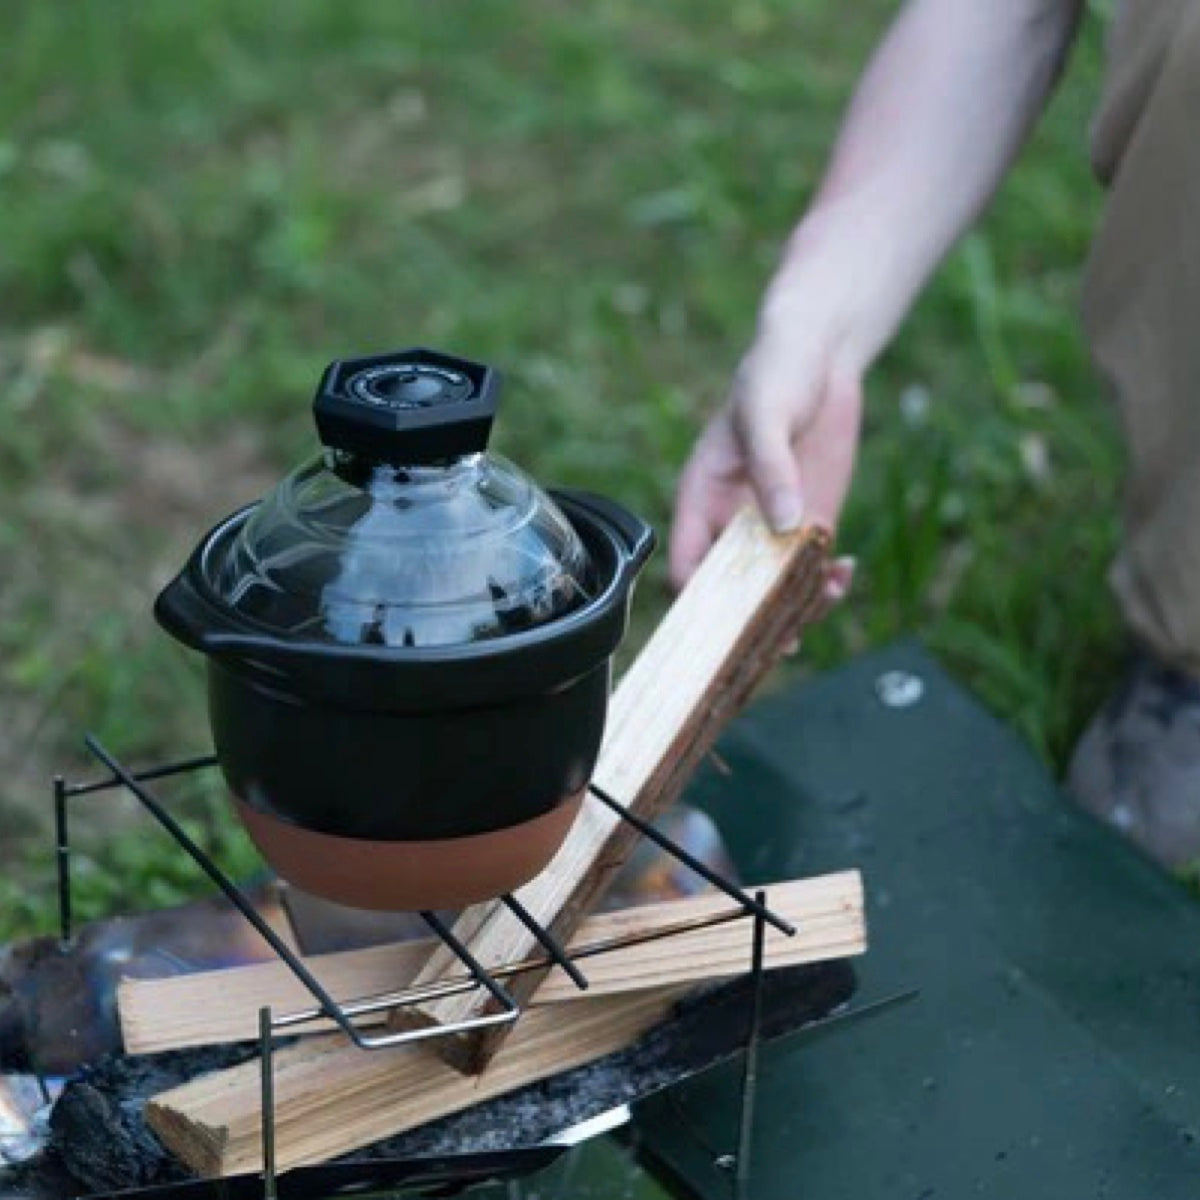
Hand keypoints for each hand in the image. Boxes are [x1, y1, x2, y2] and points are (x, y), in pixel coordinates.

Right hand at [668, 246, 866, 589]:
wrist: (821, 354)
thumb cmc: (775, 372)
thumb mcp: (765, 412)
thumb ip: (770, 467)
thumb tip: (784, 523)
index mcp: (701, 499)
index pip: (687, 566)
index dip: (699, 601)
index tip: (727, 619)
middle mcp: (732, 523)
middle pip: (731, 592)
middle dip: (754, 618)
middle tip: (785, 631)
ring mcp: (772, 527)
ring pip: (774, 589)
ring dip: (798, 606)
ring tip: (826, 596)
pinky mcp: (809, 523)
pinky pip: (811, 569)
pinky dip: (827, 583)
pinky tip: (844, 573)